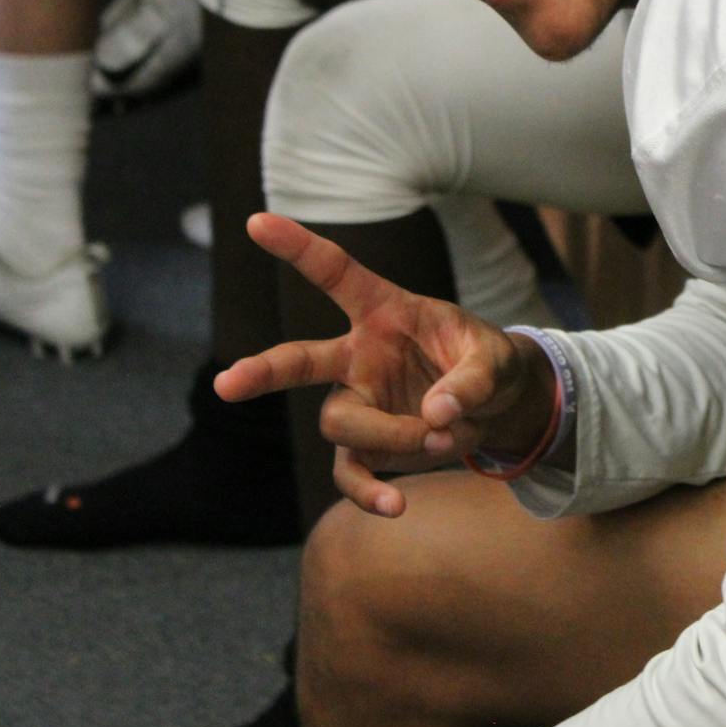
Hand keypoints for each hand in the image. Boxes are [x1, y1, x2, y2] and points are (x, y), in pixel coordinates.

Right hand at [220, 213, 558, 516]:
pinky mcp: (367, 448)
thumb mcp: (497, 359)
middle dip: (262, 371)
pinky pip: (351, 473)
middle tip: (227, 384)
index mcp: (385, 311)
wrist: (498, 409)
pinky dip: (370, 492)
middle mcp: (358, 357)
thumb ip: (473, 379)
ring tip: (442, 437)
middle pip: (298, 361)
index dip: (298, 248)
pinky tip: (395, 505)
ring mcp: (358, 403)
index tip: (256, 221)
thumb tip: (436, 414)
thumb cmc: (490, 364)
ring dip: (392, 436)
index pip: (335, 273)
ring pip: (339, 424)